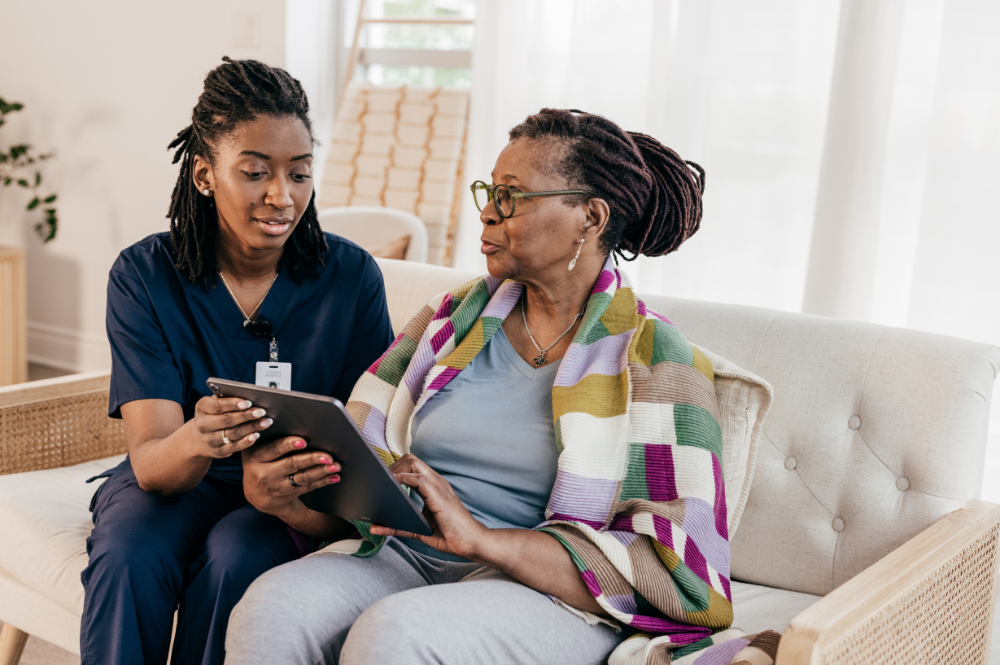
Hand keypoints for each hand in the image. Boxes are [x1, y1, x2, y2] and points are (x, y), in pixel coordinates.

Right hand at [187, 395, 272, 458]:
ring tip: (266, 422)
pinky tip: (256, 435)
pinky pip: (234, 447)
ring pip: (233, 433)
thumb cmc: (214, 414)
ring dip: (252, 427)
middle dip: (246, 415)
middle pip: (227, 420)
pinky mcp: (218, 451)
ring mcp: (209, 440)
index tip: (248, 402)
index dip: (233, 404)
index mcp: (201, 408)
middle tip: (262, 412)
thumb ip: (228, 397)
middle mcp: (203, 425)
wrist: (199, 438)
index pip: (217, 405)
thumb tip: (249, 394)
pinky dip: (246, 441)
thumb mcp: (215, 403)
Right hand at [241, 436, 341, 517]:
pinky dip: (323, 481)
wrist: (256, 496)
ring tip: (335, 465)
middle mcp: (265, 474)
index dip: (288, 445)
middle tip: (327, 456)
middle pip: (291, 464)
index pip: (273, 449)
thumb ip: (269, 440)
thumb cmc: (260, 464)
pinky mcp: (290, 494)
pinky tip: (334, 476)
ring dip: (321, 471)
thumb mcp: (256, 452)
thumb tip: (296, 423)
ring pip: (303, 477)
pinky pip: (309, 487)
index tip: (303, 441)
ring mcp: (278, 486)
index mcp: (256, 457)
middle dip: (311, 459)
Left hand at [370, 453, 487, 558]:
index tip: (382, 481)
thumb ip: (399, 527)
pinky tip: (394, 487)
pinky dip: (403, 479)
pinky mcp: (439, 495)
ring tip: (383, 483)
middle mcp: (436, 482)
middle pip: (411, 458)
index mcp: (434, 487)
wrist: (472, 542)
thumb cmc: (451, 536)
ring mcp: (438, 486)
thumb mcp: (419, 530)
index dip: (396, 469)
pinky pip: (419, 478)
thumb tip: (375, 528)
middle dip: (392, 466)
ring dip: (396, 469)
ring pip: (413, 462)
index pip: (413, 466)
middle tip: (380, 482)